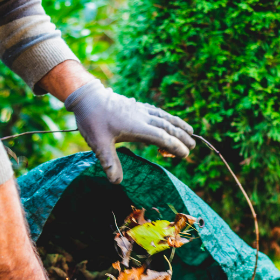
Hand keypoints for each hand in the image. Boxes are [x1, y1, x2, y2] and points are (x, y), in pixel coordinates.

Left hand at [65, 79, 195, 182]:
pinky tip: (168, 120)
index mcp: (137, 127)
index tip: (185, 155)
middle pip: (167, 127)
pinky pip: (157, 112)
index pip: (162, 138)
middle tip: (193, 147)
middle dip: (181, 137)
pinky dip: (166, 117)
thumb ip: (109, 163)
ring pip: (164, 117)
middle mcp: (142, 117)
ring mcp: (140, 110)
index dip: (175, 146)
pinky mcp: (135, 106)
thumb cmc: (92, 120)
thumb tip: (117, 182)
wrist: (87, 97)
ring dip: (178, 124)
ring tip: (190, 131)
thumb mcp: (99, 144)